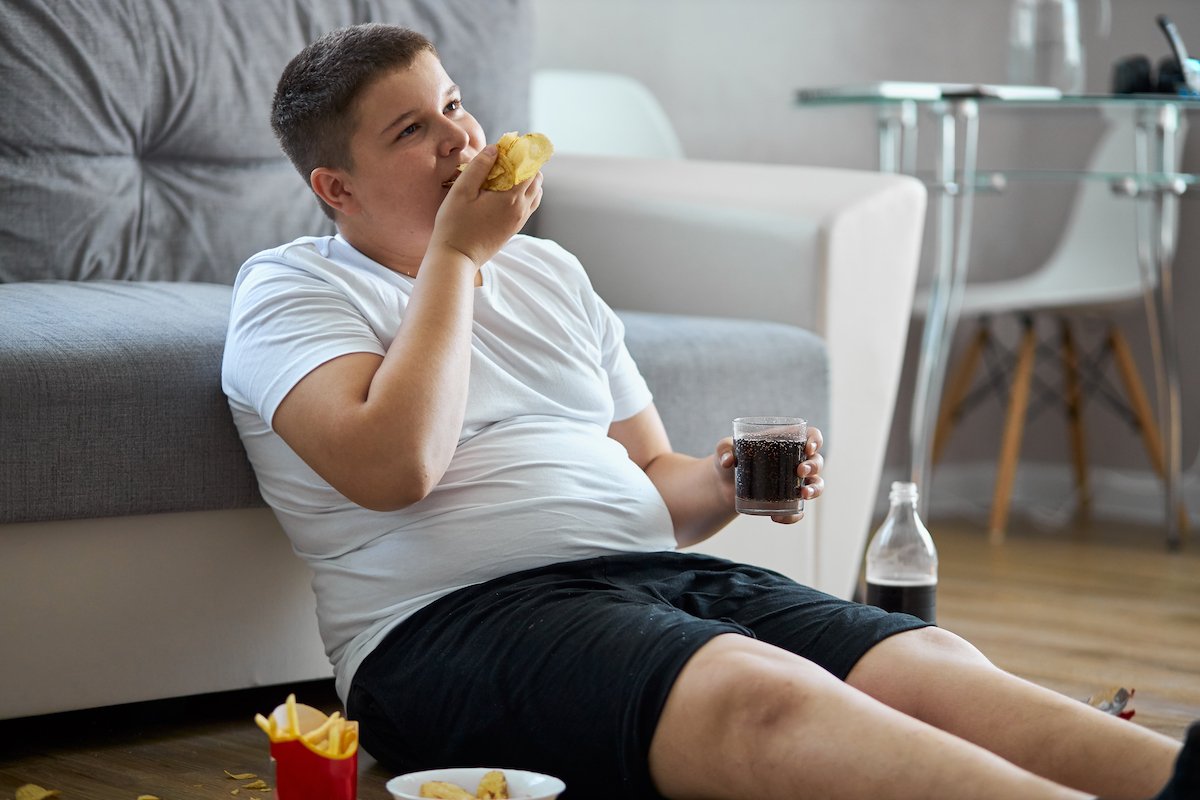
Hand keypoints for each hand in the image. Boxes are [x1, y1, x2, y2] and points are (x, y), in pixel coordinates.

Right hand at [429, 145, 543, 267]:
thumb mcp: (462, 191)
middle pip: (537, 179)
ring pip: (535, 193)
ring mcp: (520, 221)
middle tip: (505, 159)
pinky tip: (504, 191)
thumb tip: (495, 148)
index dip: (521, 153)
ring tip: (505, 174)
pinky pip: (529, 205)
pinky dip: (523, 193)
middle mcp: (521, 209)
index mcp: (511, 198)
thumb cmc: (454, 224)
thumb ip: (479, 167)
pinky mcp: (514, 229)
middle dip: (525, 165)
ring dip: (525, 180)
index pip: (529, 167)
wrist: (456, 257)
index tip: (508, 146)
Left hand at [715, 426, 824, 524]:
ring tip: (804, 495)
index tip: (808, 448)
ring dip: (815, 489)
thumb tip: (727, 460)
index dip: (815, 440)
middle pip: (816, 461)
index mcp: (786, 442)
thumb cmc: (730, 458)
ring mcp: (794, 483)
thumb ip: (724, 449)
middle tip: (799, 471)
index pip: (811, 436)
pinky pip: (798, 510)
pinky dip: (793, 516)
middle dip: (813, 466)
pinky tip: (779, 517)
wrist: (723, 484)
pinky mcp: (787, 501)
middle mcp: (795, 461)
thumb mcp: (724, 450)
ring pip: (816, 484)